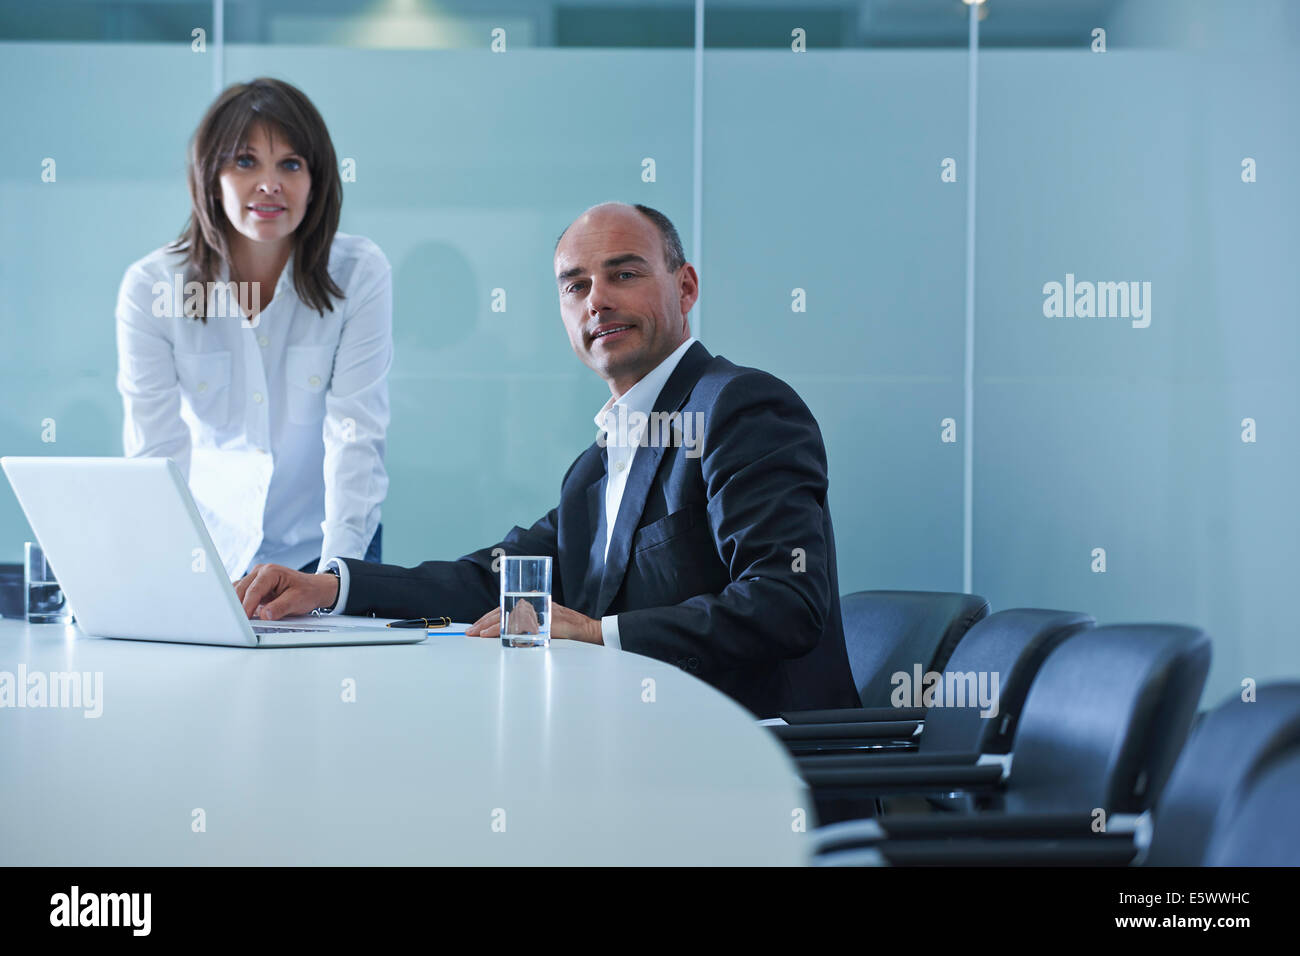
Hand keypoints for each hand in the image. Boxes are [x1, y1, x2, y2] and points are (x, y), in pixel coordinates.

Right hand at [233, 563, 338, 620]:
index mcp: (271, 571)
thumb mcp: (297, 600)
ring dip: (237, 605)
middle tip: (239, 624)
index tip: (243, 619)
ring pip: (238, 592)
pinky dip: (240, 604)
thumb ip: (281, 607)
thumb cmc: (307, 591)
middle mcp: (260, 572)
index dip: (247, 606)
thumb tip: (265, 615)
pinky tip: (242, 615)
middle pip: (241, 590)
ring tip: (240, 621)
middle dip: (239, 607)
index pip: (254, 590)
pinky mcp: (254, 586)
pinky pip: (241, 595)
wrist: (314, 588)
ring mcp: (255, 578)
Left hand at [465, 601, 602, 643]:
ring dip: (492, 626)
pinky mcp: (544, 623)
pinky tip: (496, 635)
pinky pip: (521, 626)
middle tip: (471, 631)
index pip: (505, 608)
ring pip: (509, 617)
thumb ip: (531, 624)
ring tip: (478, 634)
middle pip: (503, 611)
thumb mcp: (546, 623)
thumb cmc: (569, 627)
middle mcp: (534, 605)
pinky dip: (507, 631)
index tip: (477, 626)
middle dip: (485, 622)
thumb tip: (511, 633)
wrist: (588, 630)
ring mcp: (538, 613)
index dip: (489, 617)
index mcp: (532, 604)